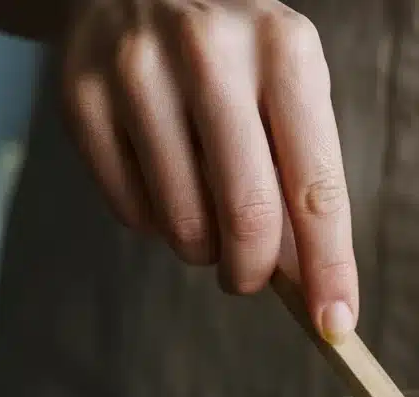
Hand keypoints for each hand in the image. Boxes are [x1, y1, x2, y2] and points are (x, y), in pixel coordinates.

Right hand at [60, 0, 356, 336]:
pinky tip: (161, 180)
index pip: (315, 186)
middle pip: (246, 215)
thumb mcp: (287, 87)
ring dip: (203, 248)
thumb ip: (303, 175)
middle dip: (254, 271)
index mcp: (285, 51)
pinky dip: (155, 223)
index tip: (336, 324)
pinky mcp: (82, 96)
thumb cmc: (236, 55)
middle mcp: (212, 53)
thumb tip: (314, 284)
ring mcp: (138, 71)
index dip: (329, 266)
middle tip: (250, 278)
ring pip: (183, 224)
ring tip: (205, 213)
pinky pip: (131, 212)